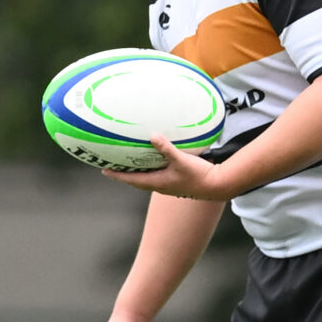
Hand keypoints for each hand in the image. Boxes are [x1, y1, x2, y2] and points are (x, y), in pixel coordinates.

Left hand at [102, 134, 230, 199]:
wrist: (217, 185)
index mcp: (157, 182)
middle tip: (112, 166)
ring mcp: (168, 185)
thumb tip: (152, 136)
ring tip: (128, 163)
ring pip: (146, 179)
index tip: (104, 171)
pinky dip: (149, 169)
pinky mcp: (176, 182)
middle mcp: (160, 185)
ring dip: (136, 172)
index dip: (117, 175)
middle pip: (136, 181)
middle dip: (124, 174)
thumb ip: (166, 148)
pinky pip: (157, 176)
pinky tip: (154, 161)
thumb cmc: (198, 175)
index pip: (131, 179)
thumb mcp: (181, 160)